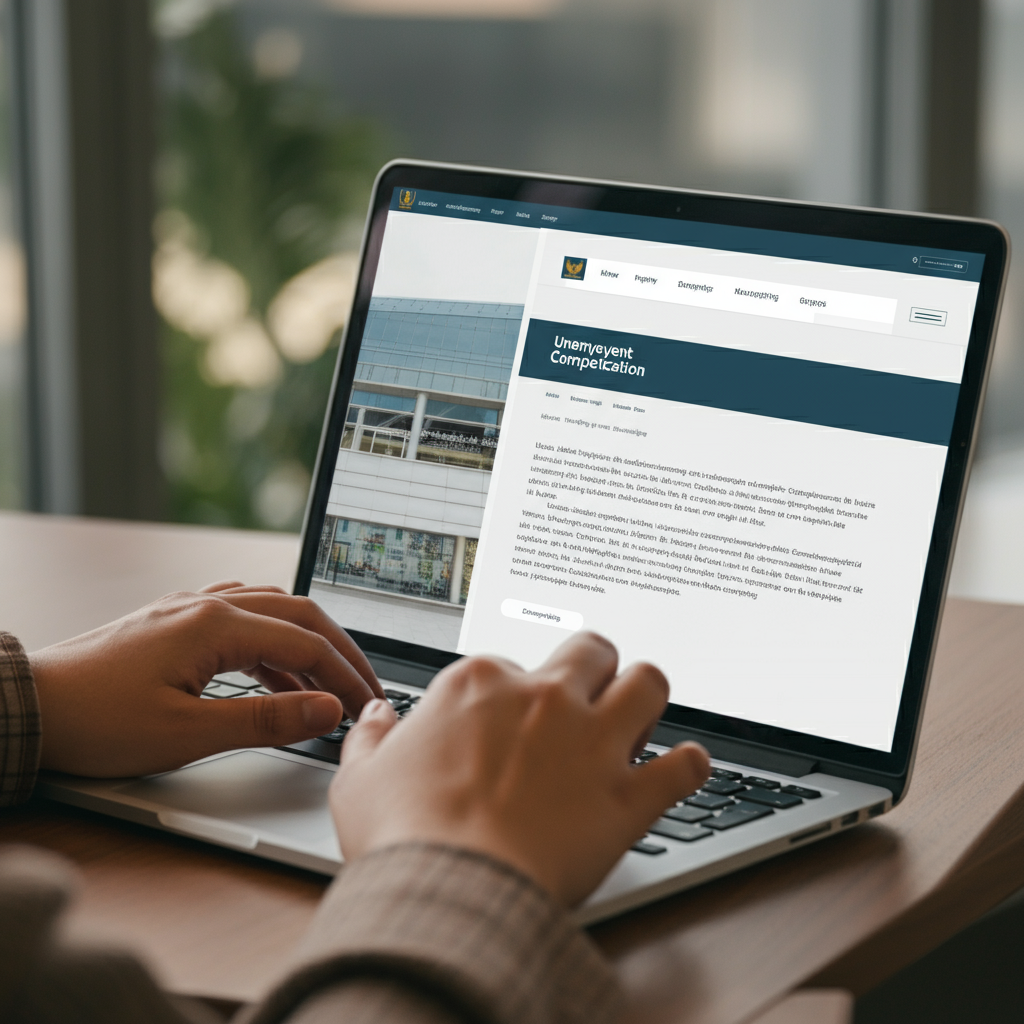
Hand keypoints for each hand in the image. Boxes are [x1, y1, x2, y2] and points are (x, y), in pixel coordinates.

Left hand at [30, 582, 382, 776]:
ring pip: (272, 612)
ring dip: (307, 645)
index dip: (344, 677)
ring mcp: (188, 610)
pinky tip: (275, 670)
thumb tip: (326, 708)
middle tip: (364, 688)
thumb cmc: (97, 721)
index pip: (306, 644)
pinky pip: (242, 618)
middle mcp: (207, 605)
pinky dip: (272, 644)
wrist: (27, 706)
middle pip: (299, 615)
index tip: (367, 708)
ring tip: (326, 685)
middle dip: (339, 652)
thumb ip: (266, 718)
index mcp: (216, 625)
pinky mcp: (173, 623)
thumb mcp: (188, 731)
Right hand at [331, 631, 708, 907]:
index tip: (510, 721)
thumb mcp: (360, 778)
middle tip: (587, 700)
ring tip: (637, 719)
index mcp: (480, 684)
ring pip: (649, 682)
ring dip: (647, 698)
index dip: (515, 694)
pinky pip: (685, 765)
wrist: (449, 890)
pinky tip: (682, 770)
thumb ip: (370, 738)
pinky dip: (690, 765)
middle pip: (593, 650)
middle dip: (594, 669)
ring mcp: (591, 741)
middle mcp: (544, 698)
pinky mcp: (626, 794)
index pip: (514, 664)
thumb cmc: (403, 836)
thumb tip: (373, 717)